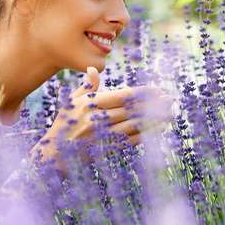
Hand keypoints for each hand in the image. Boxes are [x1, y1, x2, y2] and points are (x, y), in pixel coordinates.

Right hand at [30, 66, 172, 170]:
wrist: (53, 155)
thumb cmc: (63, 125)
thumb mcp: (71, 103)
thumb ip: (87, 87)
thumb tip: (95, 69)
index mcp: (90, 104)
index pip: (122, 96)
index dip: (142, 92)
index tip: (157, 89)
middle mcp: (97, 119)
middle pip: (132, 109)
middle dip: (153, 104)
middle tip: (170, 99)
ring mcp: (102, 135)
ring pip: (134, 125)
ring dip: (154, 119)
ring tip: (170, 113)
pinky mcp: (106, 149)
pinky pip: (131, 140)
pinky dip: (146, 134)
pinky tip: (158, 129)